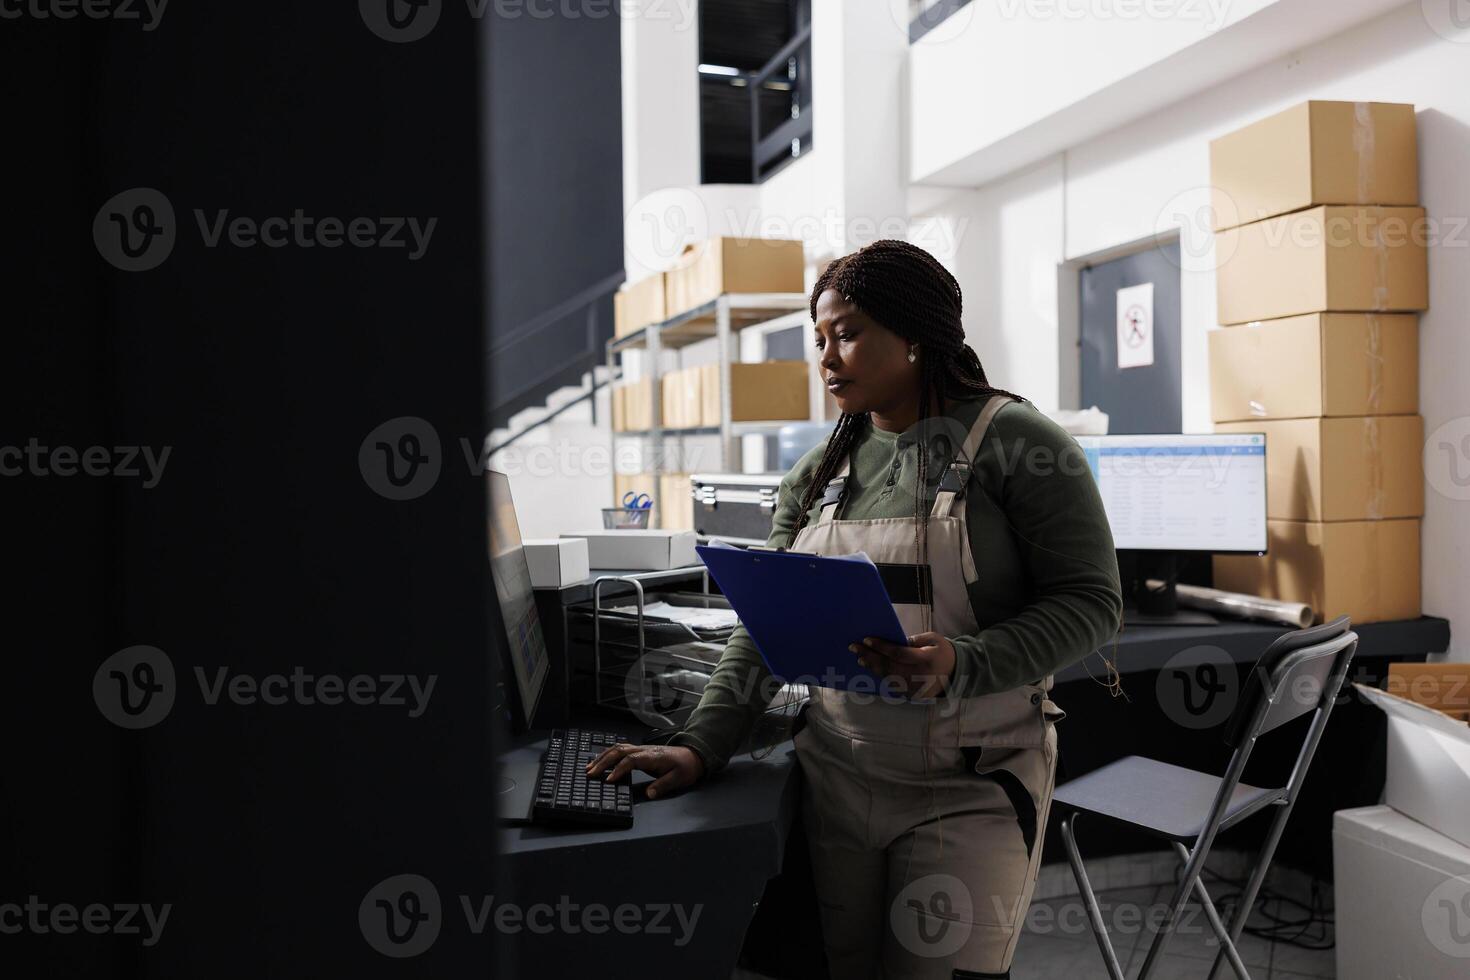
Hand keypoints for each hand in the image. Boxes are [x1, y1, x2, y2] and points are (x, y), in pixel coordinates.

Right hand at [584, 742, 704, 799]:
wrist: (692, 756)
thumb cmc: (685, 767)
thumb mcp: (678, 779)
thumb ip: (662, 785)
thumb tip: (649, 794)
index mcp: (653, 756)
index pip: (631, 760)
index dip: (618, 769)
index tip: (608, 780)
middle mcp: (644, 750)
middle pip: (619, 751)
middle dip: (603, 762)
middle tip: (591, 773)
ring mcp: (641, 749)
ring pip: (617, 748)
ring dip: (602, 757)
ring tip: (589, 768)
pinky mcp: (639, 751)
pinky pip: (620, 750)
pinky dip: (608, 754)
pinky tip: (600, 761)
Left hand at [850, 631, 956, 699]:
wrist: (956, 673)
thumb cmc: (941, 651)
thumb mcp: (932, 639)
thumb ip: (913, 640)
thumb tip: (892, 641)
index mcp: (925, 659)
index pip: (898, 653)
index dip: (881, 647)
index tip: (866, 639)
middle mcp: (919, 676)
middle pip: (889, 666)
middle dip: (870, 656)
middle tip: (854, 648)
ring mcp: (915, 688)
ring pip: (888, 677)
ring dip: (873, 667)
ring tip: (861, 658)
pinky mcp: (912, 695)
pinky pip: (893, 685)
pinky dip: (882, 676)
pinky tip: (873, 668)